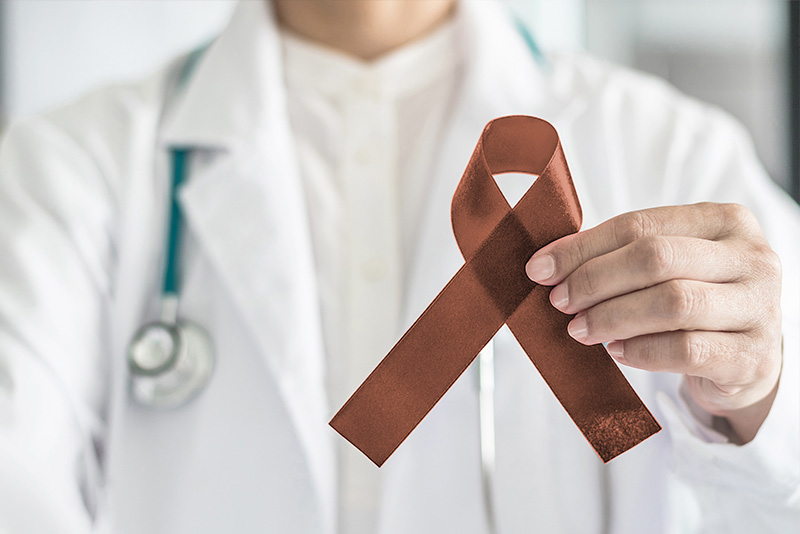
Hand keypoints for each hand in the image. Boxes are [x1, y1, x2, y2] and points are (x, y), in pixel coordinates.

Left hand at [525, 203, 781, 442]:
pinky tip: (617, 352)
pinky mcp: (752, 356)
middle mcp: (751, 258)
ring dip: (613, 317)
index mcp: (724, 221)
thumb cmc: (697, 301)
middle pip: (656, 259)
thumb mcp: (668, 267)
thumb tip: (547, 264)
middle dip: (595, 281)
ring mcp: (759, 307)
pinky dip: (642, 351)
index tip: (540, 268)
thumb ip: (619, 256)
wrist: (747, 358)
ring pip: (672, 303)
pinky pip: (687, 350)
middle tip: (560, 302)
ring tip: (581, 330)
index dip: (582, 247)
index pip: (640, 225)